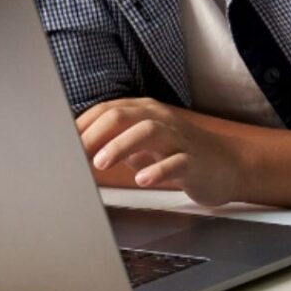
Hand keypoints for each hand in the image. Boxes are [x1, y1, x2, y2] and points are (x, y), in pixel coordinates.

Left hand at [76, 98, 245, 206]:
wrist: (228, 165)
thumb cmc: (179, 154)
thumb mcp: (143, 146)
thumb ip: (115, 144)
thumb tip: (79, 152)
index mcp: (144, 112)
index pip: (107, 110)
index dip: (82, 125)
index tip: (62, 144)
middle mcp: (160, 119)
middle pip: (123, 115)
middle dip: (95, 134)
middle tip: (76, 154)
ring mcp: (179, 139)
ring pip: (148, 131)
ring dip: (121, 146)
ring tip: (102, 163)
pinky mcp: (195, 161)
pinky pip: (177, 162)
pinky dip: (158, 170)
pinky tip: (143, 179)